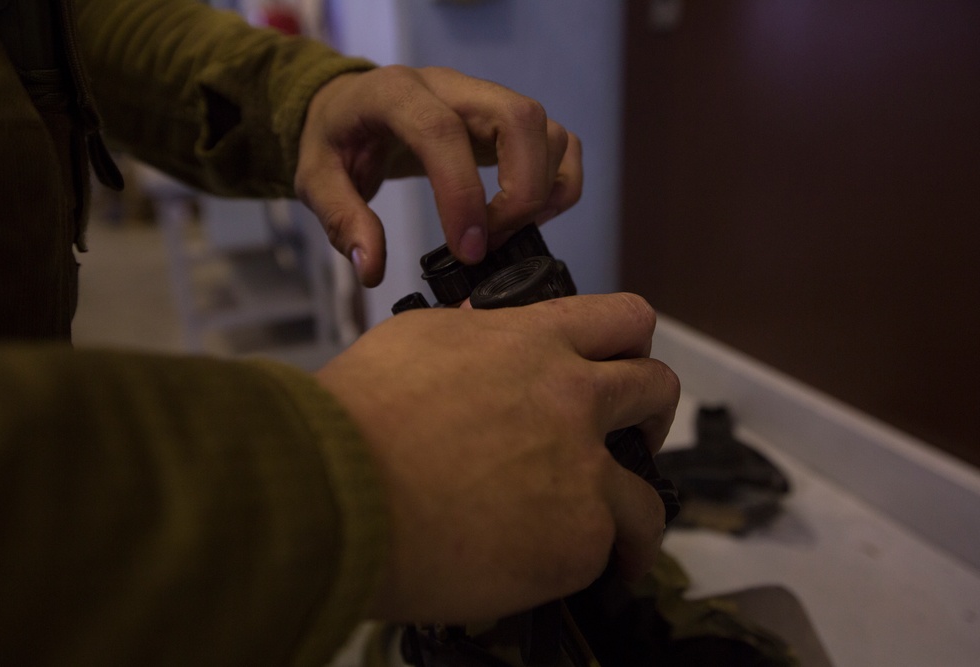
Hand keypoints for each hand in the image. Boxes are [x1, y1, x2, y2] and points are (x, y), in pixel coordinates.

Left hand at [294, 65, 582, 286]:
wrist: (352, 109)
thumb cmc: (336, 141)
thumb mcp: (316, 180)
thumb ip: (342, 220)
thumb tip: (373, 268)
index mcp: (396, 92)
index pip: (442, 130)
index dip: (462, 193)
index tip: (468, 250)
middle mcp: (451, 86)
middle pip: (520, 118)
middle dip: (520, 193)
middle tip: (491, 244)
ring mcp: (487, 99)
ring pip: (547, 131)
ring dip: (541, 193)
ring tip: (503, 233)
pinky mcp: (508, 120)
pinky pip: (560, 142)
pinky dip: (559, 185)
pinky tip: (528, 216)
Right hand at [315, 293, 678, 622]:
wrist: (341, 493)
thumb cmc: (356, 419)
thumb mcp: (414, 341)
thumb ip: (470, 333)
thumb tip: (484, 326)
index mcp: (534, 343)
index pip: (622, 318)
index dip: (631, 343)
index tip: (624, 367)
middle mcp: (573, 398)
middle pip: (657, 390)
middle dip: (651, 416)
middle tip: (633, 441)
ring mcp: (583, 470)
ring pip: (649, 493)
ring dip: (637, 514)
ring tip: (621, 539)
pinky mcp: (579, 537)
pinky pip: (609, 551)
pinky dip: (591, 564)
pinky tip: (564, 573)